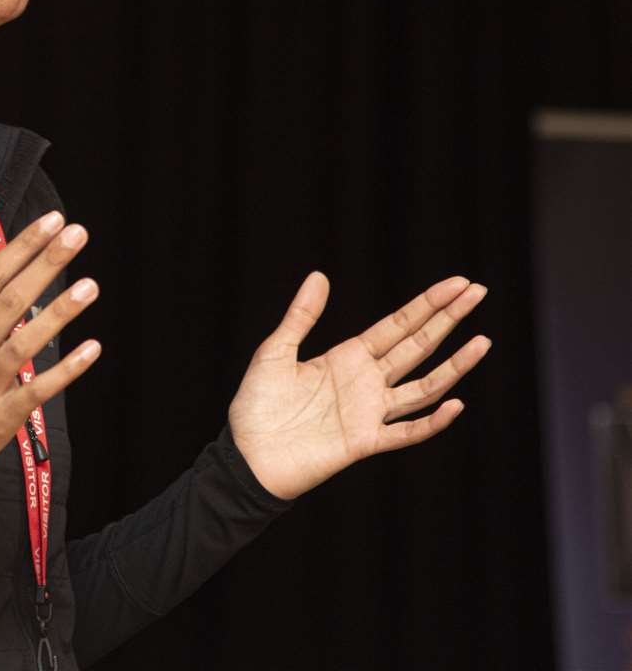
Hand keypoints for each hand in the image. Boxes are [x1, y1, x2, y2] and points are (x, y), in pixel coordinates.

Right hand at [0, 212, 102, 505]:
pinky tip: (91, 349)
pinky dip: (64, 371)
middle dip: (45, 264)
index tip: (51, 221)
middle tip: (77, 234)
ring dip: (59, 314)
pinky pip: (35, 390)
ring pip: (25, 343)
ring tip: (90, 286)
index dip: (22, 246)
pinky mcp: (0, 417)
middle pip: (10, 300)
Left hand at [227, 272, 490, 500]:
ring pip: (424, 386)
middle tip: (479, 291)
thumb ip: (301, 316)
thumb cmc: (257, 405)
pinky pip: (406, 432)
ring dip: (454, 366)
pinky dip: (432, 422)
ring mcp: (369, 412)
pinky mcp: (365, 442)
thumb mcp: (275, 350)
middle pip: (418, 345)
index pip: (398, 325)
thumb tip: (320, 274)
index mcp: (348, 356)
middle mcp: (366, 381)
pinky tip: (456, 403)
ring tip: (483, 341)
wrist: (247, 455)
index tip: (458, 283)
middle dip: (448, 318)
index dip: (428, 304)